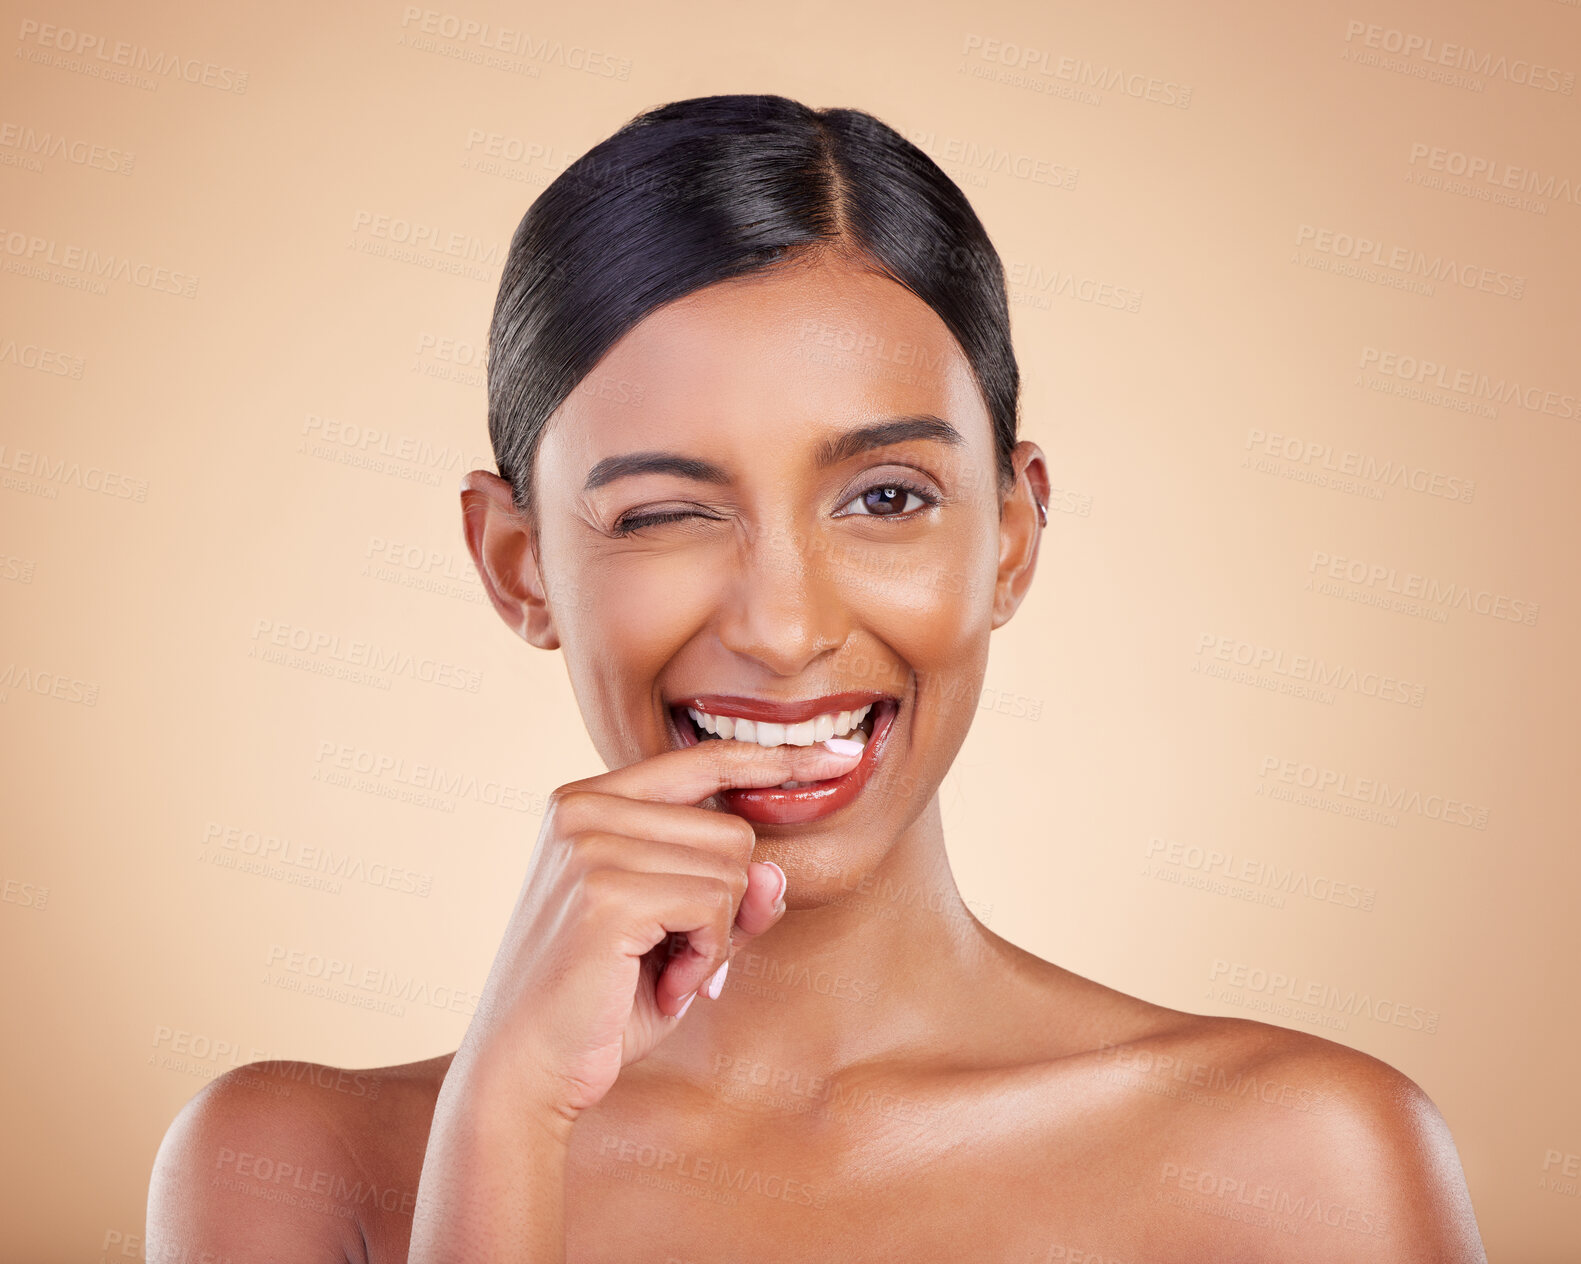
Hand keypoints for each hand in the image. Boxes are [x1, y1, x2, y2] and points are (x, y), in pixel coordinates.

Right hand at [454, 734, 865, 1122]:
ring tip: (660, 972)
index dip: (774, 759)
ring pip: (731, 869)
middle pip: (731, 829)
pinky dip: (705, 958)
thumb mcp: (679, 938)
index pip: (701, 760)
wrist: (525, 1071)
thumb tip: (775, 874)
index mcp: (589, 802)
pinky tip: (662, 985)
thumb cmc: (600, 1004)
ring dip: (714, 939)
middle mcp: (583, 808)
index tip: (839, 754)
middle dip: (726, 907)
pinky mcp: (606, 892)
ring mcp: (589, 845)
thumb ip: (728, 898)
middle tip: (674, 959)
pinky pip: (714, 907)